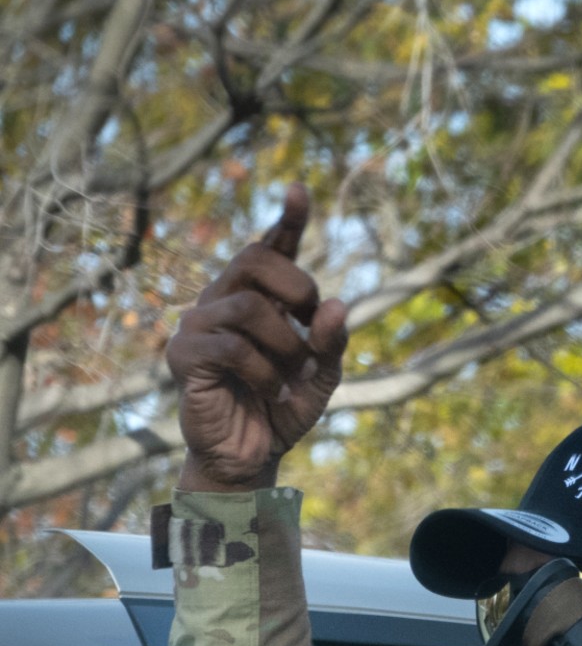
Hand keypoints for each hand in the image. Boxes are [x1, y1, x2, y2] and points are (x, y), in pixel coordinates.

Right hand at [167, 184, 347, 491]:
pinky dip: (262, 370)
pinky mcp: (182, 356)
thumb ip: (333, 341)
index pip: (269, 247)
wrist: (252, 456)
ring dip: (285, 342)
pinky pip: (229, 345)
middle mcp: (222, 300)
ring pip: (247, 305)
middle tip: (312, 326)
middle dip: (296, 286)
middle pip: (254, 258)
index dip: (287, 219)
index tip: (300, 189)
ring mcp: (197, 325)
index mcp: (258, 297)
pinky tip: (271, 390)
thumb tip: (335, 304)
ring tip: (291, 375)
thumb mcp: (323, 374)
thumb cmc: (284, 408)